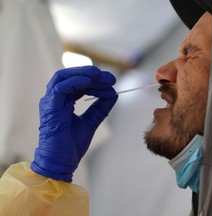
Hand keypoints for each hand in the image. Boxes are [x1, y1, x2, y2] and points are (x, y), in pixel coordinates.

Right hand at [31, 66, 117, 181]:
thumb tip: (113, 93)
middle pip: (71, 76)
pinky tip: (90, 81)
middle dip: (92, 75)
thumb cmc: (71, 145)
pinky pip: (61, 87)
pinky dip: (76, 81)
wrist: (61, 162)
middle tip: (110, 78)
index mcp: (63, 101)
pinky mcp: (50, 106)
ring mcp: (51, 101)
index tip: (111, 82)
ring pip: (64, 77)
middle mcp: (55, 99)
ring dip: (84, 74)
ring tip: (100, 75)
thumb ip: (100, 108)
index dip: (94, 80)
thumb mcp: (91, 121)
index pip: (78, 83)